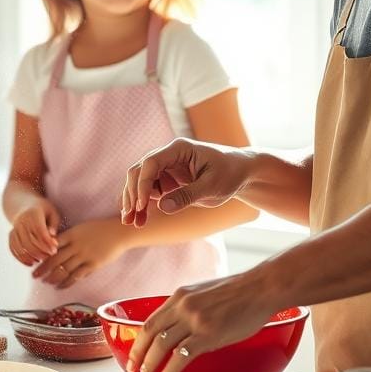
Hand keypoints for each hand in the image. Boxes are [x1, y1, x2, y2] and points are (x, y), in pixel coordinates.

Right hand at [8, 197, 60, 265]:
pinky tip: (31, 263)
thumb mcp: (52, 212)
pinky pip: (13, 248)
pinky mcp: (11, 235)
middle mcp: (21, 220)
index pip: (39, 230)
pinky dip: (21, 258)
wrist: (24, 204)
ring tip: (42, 260)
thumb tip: (53, 236)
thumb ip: (54, 223)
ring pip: (21, 246)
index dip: (47, 242)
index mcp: (33, 213)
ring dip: (31, 256)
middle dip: (40, 251)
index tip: (54, 250)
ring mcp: (14, 228)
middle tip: (50, 256)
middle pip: (29, 240)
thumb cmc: (43, 210)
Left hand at [32, 218, 126, 288]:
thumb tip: (56, 245)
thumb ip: (70, 236)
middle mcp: (76, 245)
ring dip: (53, 277)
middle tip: (34, 275)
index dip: (43, 253)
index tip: (35, 259)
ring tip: (46, 282)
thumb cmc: (100, 229)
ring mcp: (85, 255)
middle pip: (55, 258)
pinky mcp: (93, 264)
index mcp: (72, 234)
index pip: (52, 244)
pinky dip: (66, 282)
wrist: (119, 232)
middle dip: (43, 268)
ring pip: (64, 269)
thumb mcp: (82, 228)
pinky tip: (60, 287)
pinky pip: (77, 276)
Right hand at [121, 137, 251, 227]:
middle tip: (130, 217)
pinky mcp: (168, 178)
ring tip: (132, 222)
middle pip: (140, 171)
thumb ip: (188, 195)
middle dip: (133, 194)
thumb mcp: (212, 187)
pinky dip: (143, 204)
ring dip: (135, 201)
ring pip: (141, 181)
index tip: (141, 205)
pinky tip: (139, 219)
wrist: (240, 173)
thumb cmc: (230, 174)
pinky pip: (150, 190)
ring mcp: (166, 166)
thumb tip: (162, 207)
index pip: (151, 163)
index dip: (143, 184)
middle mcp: (168, 155)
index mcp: (179, 149)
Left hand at [126, 273, 276, 371]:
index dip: (138, 340)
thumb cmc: (238, 292)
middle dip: (138, 354)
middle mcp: (182, 306)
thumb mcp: (204, 293)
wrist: (260, 288)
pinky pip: (182, 356)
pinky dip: (170, 371)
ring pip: (162, 345)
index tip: (134, 354)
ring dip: (150, 365)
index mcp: (179, 296)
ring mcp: (194, 320)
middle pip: (150, 333)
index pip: (150, 320)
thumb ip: (188, 308)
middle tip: (133, 370)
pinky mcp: (208, 334)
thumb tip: (179, 326)